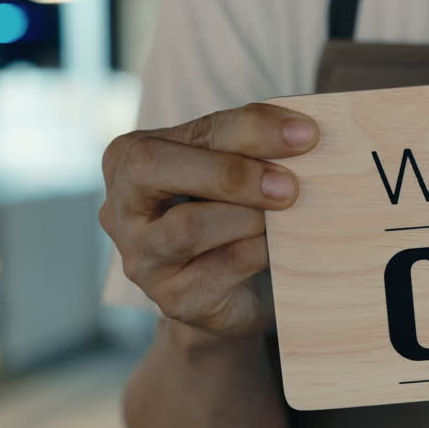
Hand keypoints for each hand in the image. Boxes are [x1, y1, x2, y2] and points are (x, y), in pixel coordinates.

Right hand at [99, 103, 318, 335]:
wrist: (234, 290)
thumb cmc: (232, 213)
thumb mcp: (235, 169)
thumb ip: (251, 145)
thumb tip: (299, 131)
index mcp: (132, 158)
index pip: (193, 131)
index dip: (252, 129)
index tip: (305, 134)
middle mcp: (122, 207)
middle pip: (157, 169)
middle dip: (231, 173)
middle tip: (289, 186)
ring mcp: (142, 257)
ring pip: (187, 226)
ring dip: (247, 217)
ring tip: (285, 216)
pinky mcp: (173, 298)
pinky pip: (221, 268)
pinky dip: (259, 252)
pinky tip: (280, 247)